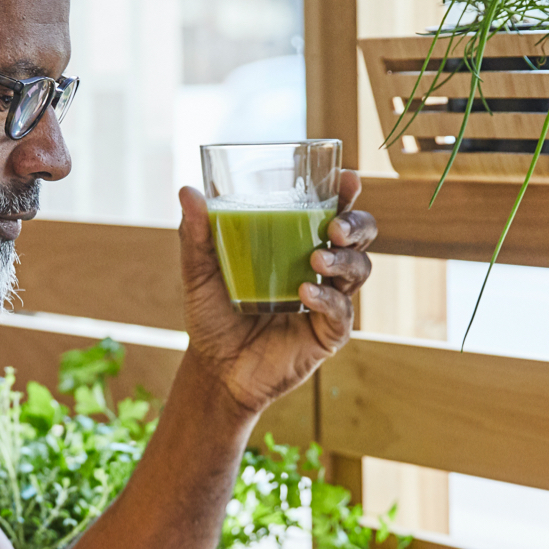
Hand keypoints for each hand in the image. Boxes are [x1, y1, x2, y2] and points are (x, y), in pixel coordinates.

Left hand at [176, 170, 376, 416]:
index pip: (331, 212)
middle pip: (360, 238)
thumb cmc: (212, 316)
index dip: (345, 194)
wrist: (214, 370)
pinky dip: (328, 300)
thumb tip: (187, 191)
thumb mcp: (199, 273)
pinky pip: (341, 313)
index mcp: (297, 245)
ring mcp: (327, 302)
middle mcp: (320, 270)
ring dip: (344, 260)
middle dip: (357, 225)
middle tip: (334, 226)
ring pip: (359, 270)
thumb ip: (197, 235)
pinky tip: (306, 293)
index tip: (347, 179)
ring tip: (318, 259)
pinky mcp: (327, 335)